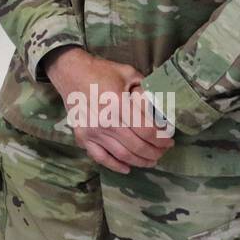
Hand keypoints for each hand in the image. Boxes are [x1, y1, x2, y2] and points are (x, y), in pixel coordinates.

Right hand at [46, 48, 174, 173]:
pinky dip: (115, 166)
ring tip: (151, 160)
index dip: (162, 139)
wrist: (70, 72)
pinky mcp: (82, 137)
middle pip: (137, 146)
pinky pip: (101, 157)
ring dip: (140, 161)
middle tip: (163, 151)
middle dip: (155, 152)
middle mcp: (106, 121)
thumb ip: (145, 90)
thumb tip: (160, 108)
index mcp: (119, 104)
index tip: (169, 140)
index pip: (147, 130)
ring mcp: (92, 131)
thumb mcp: (128, 73)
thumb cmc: (100, 71)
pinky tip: (127, 168)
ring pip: (122, 155)